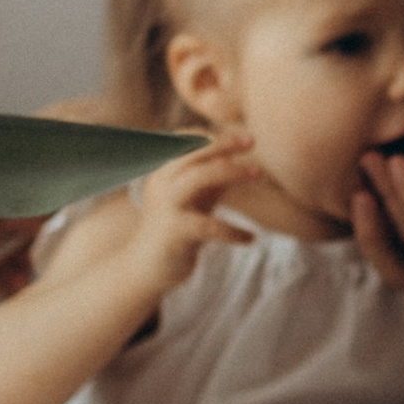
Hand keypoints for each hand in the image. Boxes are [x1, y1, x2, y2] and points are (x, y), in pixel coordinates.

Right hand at [135, 132, 260, 277]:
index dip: (213, 135)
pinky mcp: (174, 232)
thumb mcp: (195, 197)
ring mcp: (166, 206)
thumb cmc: (175, 228)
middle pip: (193, 153)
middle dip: (224, 143)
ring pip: (199, 177)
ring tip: (258, 173)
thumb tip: (237, 152)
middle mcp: (161, 183)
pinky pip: (209, 225)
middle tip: (252, 140)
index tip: (241, 138)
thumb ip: (212, 176)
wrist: (146, 268)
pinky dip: (233, 230)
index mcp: (163, 172)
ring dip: (232, 171)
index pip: (185, 140)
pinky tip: (250, 238)